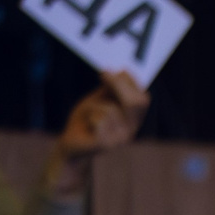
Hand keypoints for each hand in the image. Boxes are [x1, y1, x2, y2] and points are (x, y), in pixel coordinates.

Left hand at [47, 71, 149, 194]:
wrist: (71, 144)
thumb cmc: (84, 121)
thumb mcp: (97, 100)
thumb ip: (109, 89)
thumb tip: (121, 72)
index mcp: (132, 118)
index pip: (142, 98)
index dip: (130, 81)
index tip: (110, 70)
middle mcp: (131, 129)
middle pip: (136, 102)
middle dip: (118, 85)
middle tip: (102, 74)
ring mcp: (121, 138)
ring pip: (111, 109)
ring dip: (94, 105)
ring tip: (88, 115)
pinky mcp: (108, 144)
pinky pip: (99, 119)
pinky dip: (89, 117)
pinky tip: (87, 126)